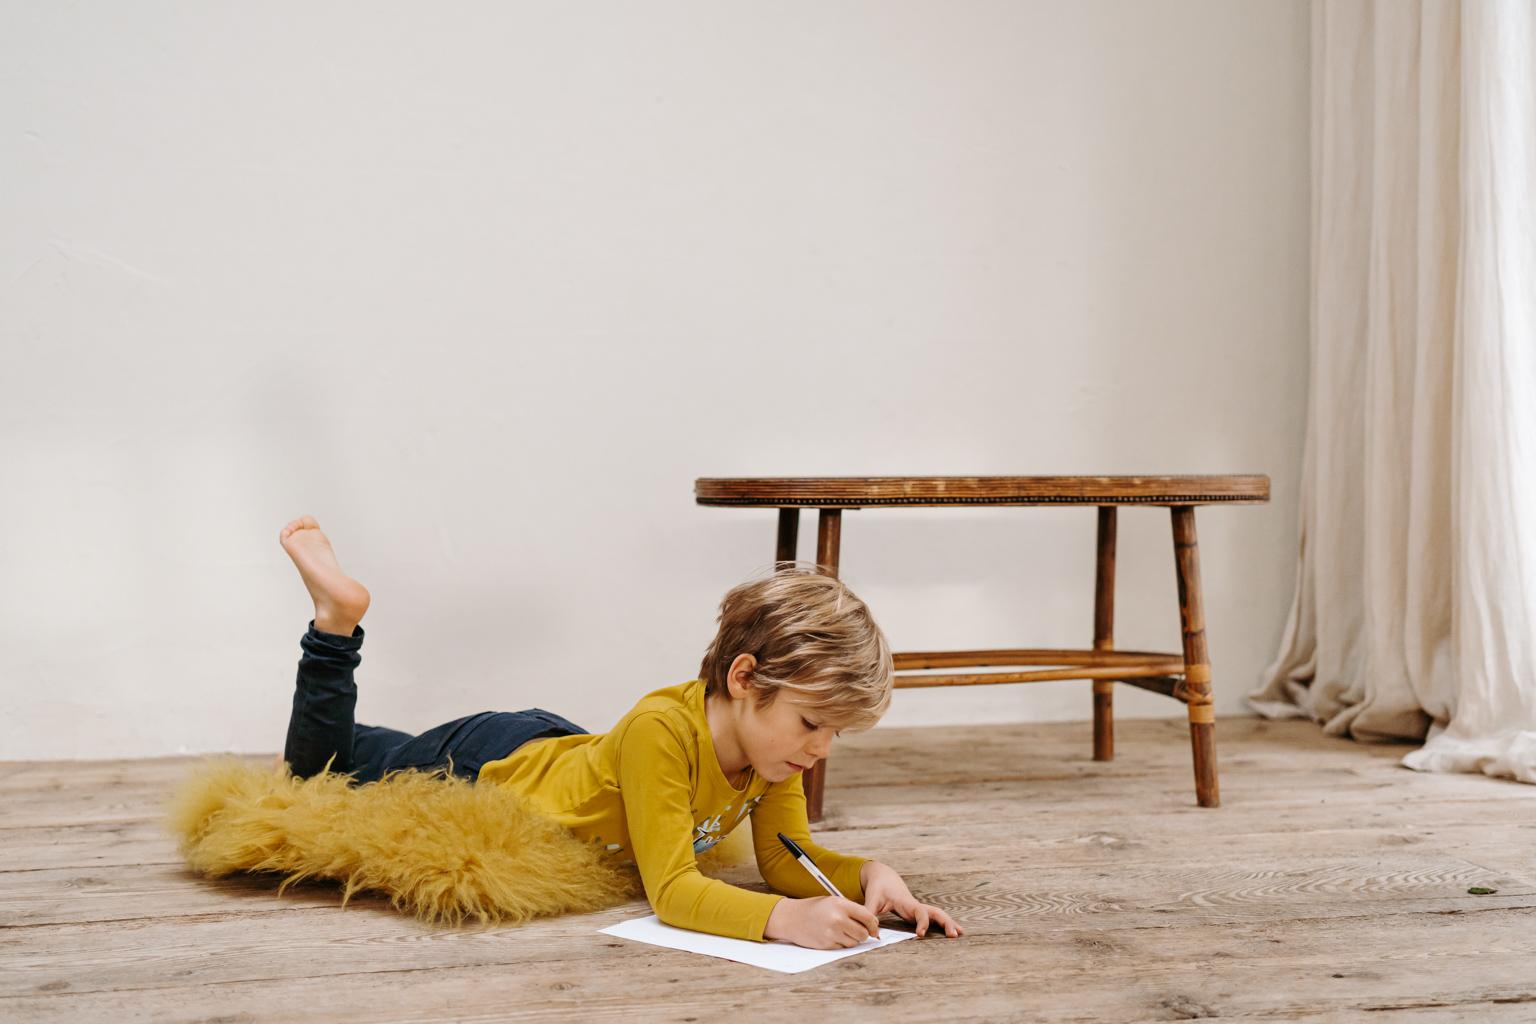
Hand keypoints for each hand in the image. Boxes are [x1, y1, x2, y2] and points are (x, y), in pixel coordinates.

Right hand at [764, 895, 881, 949]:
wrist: (792, 918)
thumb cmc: (815, 908)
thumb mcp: (834, 901)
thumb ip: (852, 910)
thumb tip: (872, 924)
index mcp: (841, 905)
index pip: (868, 917)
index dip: (874, 925)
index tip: (874, 928)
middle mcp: (837, 919)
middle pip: (863, 933)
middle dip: (863, 934)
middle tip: (858, 930)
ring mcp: (832, 934)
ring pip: (854, 942)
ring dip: (852, 939)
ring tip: (842, 931)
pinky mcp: (827, 945)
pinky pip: (843, 948)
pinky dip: (842, 944)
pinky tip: (833, 936)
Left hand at [860, 860, 965, 938]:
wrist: (884, 877)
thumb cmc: (878, 889)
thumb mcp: (871, 899)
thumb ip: (869, 914)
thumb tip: (872, 933)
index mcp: (906, 902)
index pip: (919, 911)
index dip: (921, 922)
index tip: (920, 934)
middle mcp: (915, 905)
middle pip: (935, 912)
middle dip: (945, 922)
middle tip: (953, 935)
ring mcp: (919, 909)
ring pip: (938, 914)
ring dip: (948, 923)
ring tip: (959, 934)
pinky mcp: (918, 913)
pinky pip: (934, 918)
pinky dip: (945, 923)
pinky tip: (954, 932)